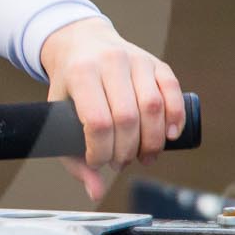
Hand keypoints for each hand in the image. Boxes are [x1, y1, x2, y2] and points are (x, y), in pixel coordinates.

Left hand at [37, 18, 185, 200]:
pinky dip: (176, 117)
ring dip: (153, 141)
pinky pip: (173, 90)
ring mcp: (136, 59)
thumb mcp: (59, 115)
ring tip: (144, 156)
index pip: (98, 122)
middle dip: (127, 150)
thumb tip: (95, 192)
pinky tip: (169, 136)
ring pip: (154, 106)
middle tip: (121, 162)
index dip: (101, 151)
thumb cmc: (70, 86)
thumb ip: (73, 158)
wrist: (81, 42)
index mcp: (81, 73)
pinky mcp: (156, 62)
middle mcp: (110, 62)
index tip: (98, 162)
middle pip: (127, 118)